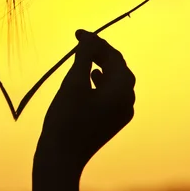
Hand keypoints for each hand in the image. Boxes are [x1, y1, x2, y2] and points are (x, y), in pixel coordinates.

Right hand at [33, 30, 135, 190]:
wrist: (62, 157)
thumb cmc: (66, 118)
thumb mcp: (74, 82)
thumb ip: (85, 56)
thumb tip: (91, 37)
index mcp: (122, 90)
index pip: (114, 56)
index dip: (96, 42)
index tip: (77, 33)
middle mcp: (128, 101)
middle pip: (118, 68)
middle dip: (101, 52)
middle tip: (81, 42)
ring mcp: (122, 114)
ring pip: (116, 81)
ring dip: (101, 66)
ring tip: (85, 57)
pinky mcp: (113, 122)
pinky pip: (111, 94)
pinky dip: (101, 82)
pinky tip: (90, 79)